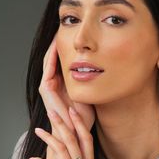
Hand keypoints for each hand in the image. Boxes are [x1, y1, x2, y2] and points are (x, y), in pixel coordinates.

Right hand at [39, 35, 95, 158]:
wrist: (76, 132)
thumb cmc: (85, 116)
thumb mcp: (91, 94)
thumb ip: (94, 82)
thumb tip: (112, 69)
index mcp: (64, 83)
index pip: (64, 60)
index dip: (71, 47)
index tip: (80, 35)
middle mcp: (54, 82)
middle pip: (56, 57)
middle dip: (62, 42)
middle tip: (68, 26)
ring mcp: (49, 85)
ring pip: (50, 59)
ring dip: (55, 44)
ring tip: (62, 30)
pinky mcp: (46, 88)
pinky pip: (48, 67)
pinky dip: (52, 54)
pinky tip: (57, 43)